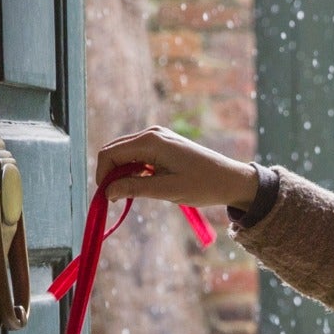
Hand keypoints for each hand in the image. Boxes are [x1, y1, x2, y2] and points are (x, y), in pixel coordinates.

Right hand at [95, 126, 259, 209]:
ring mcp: (157, 137)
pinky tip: (140, 186)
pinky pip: (137, 155)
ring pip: (124, 154)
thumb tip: (107, 191)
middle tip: (114, 200)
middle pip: (114, 151)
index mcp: (151, 141)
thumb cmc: (203, 185)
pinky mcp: (162, 144)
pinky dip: (132, 170)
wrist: (231, 179)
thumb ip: (134, 188)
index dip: (102, 175)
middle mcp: (151, 133)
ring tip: (128, 196)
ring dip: (121, 173)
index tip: (106, 198)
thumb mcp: (167, 190)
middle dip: (109, 175)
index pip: (110, 153)